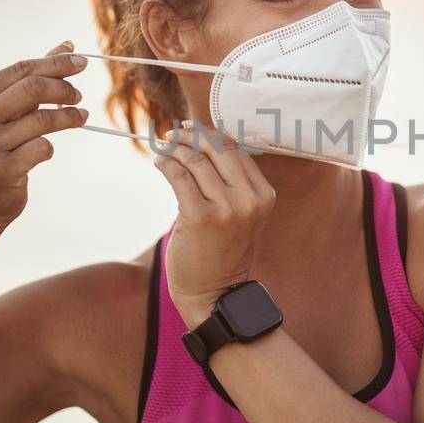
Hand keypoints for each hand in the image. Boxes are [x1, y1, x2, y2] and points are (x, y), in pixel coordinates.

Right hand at [0, 40, 89, 227]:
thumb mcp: (6, 110)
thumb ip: (34, 78)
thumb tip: (67, 46)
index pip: (21, 69)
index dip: (55, 63)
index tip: (82, 63)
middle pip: (32, 89)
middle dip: (63, 89)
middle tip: (78, 97)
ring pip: (41, 120)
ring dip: (68, 117)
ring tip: (80, 117)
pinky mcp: (1, 171)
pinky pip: (40, 149)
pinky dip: (50, 146)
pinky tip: (49, 149)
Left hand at [151, 121, 275, 327]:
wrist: (214, 293)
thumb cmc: (222, 251)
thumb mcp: (241, 214)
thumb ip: (231, 182)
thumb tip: (202, 140)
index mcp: (263, 195)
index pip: (235, 148)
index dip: (209, 133)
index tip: (190, 129)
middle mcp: (249, 199)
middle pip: (217, 147)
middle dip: (191, 134)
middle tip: (172, 134)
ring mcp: (227, 208)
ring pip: (196, 159)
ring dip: (174, 149)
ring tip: (163, 150)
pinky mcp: (200, 217)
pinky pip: (179, 176)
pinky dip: (166, 164)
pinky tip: (160, 163)